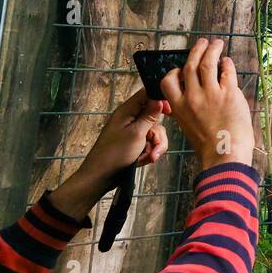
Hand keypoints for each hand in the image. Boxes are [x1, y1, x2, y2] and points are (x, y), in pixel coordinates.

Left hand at [48, 88, 167, 220]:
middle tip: (155, 145)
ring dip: (155, 146)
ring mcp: (132, 132)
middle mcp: (130, 119)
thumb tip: (159, 100)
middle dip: (158, 134)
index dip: (160, 100)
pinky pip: (149, 143)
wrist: (101, 177)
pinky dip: (149, 152)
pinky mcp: (134, 144)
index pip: (146, 94)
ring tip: (149, 158)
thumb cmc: (114, 154)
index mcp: (127, 111)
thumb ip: (149, 116)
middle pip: (155, 117)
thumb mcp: (136, 134)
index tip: (170, 112)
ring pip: (154, 133)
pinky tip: (143, 161)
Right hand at [160, 37, 254, 170]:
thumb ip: (185, 111)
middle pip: (190, 65)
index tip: (182, 66)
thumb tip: (184, 99)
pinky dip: (226, 63)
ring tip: (216, 43)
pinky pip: (226, 71)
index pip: (168, 81)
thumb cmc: (209, 145)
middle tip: (202, 43)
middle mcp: (192, 98)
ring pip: (207, 62)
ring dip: (212, 49)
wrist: (225, 154)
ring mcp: (210, 94)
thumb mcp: (188, 127)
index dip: (174, 70)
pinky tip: (227, 62)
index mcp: (179, 107)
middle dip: (196, 50)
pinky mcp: (229, 94)